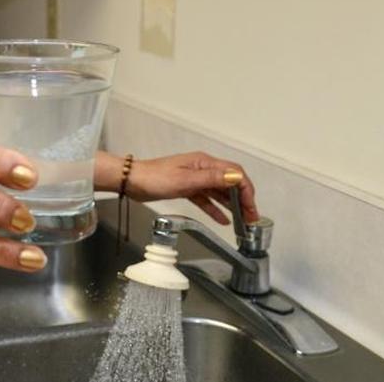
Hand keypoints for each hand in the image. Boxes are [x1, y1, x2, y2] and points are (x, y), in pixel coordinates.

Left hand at [100, 151, 258, 223]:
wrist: (132, 181)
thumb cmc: (154, 178)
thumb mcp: (185, 180)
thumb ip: (211, 179)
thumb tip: (236, 176)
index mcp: (204, 162)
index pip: (234, 173)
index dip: (246, 190)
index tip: (251, 207)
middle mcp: (202, 168)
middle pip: (230, 183)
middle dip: (243, 200)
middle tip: (252, 218)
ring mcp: (194, 178)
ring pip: (220, 192)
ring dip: (232, 206)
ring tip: (242, 221)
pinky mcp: (187, 188)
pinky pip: (206, 199)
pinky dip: (216, 209)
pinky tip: (223, 220)